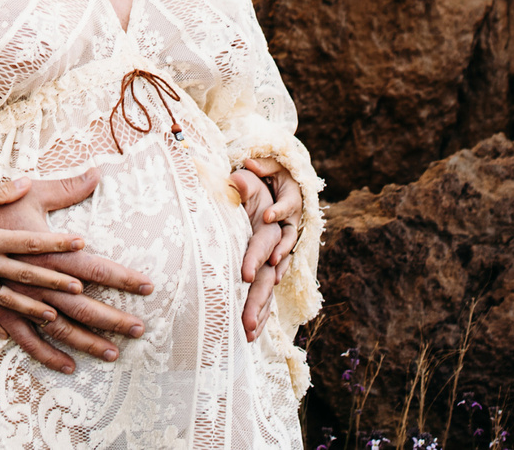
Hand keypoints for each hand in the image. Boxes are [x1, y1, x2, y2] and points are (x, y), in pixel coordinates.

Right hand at [0, 169, 89, 341]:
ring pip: (7, 299)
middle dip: (54, 281)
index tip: (81, 242)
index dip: (58, 242)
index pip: (31, 242)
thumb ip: (2, 190)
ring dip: (31, 308)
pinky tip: (5, 336)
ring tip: (53, 315)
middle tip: (80, 287)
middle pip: (26, 274)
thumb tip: (28, 181)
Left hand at [231, 158, 301, 341]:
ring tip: (246, 334)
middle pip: (268, 276)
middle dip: (257, 299)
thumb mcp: (249, 181)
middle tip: (245, 321)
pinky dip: (260, 316)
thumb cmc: (252, 188)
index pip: (262, 243)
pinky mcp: (267, 276)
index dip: (255, 258)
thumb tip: (237, 179)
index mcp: (270, 226)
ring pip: (268, 292)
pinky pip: (266, 298)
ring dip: (258, 313)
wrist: (266, 196)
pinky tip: (249, 335)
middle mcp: (275, 248)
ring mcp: (273, 265)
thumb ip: (243, 183)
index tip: (245, 276)